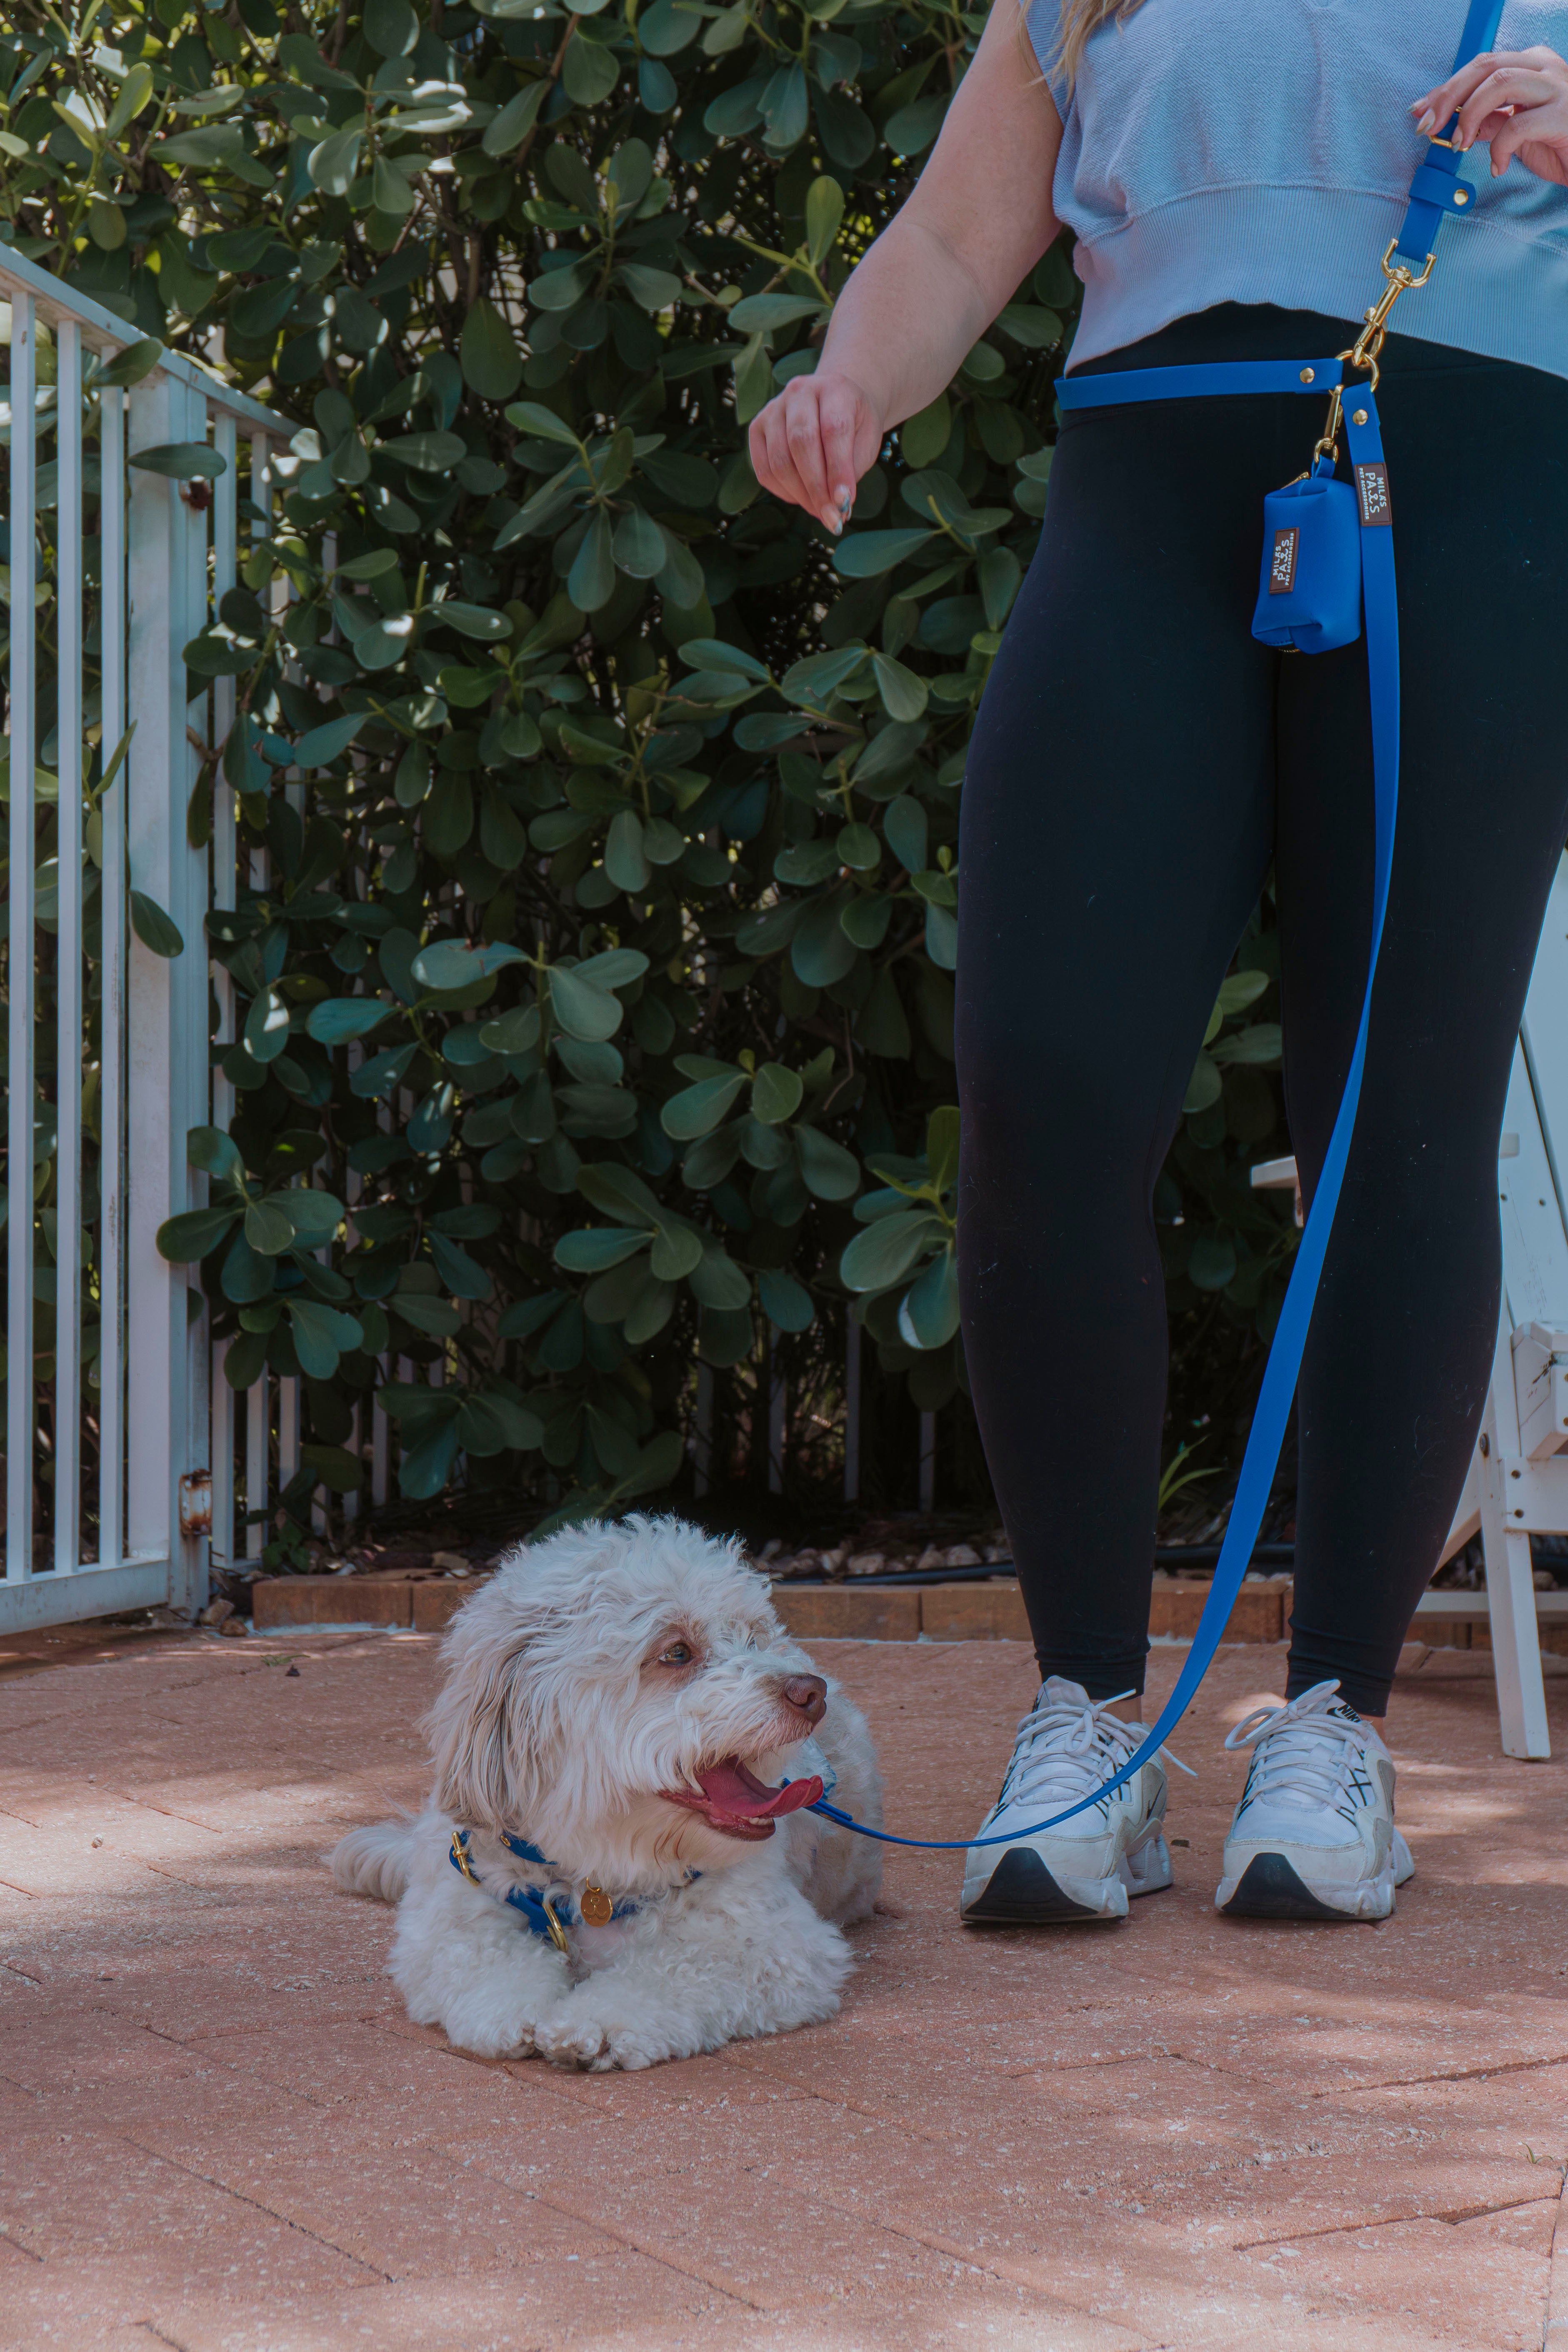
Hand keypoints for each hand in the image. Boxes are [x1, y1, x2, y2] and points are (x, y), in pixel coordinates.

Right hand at [748, 370, 884, 535]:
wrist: (835, 399)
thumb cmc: (854, 422)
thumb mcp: (866, 439)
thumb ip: (853, 468)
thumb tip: (837, 505)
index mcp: (834, 388)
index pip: (833, 429)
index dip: (838, 470)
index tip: (845, 503)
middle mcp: (800, 391)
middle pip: (801, 443)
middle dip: (817, 488)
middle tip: (831, 517)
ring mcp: (774, 408)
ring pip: (779, 460)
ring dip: (800, 495)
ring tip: (820, 511)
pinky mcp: (758, 428)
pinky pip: (763, 469)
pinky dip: (782, 492)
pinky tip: (801, 498)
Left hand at [1412, 46, 1567, 185]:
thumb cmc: (1559, 144)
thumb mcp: (1516, 131)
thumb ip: (1490, 121)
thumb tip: (1455, 124)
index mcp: (1532, 65)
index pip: (1481, 66)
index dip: (1446, 89)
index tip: (1419, 112)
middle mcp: (1544, 68)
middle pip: (1486, 66)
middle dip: (1448, 96)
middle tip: (1427, 127)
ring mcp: (1556, 87)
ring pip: (1500, 82)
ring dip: (1469, 114)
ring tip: (1459, 144)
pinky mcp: (1563, 115)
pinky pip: (1518, 124)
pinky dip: (1499, 148)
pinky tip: (1498, 167)